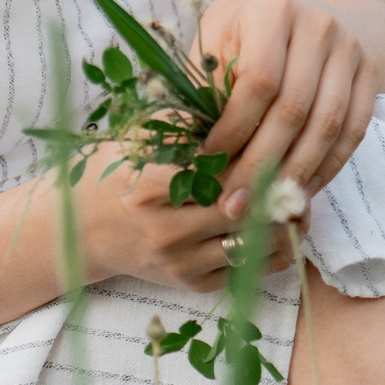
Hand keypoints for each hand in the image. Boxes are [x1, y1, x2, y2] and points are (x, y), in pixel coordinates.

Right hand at [72, 143, 295, 291]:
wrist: (85, 229)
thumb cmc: (119, 172)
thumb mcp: (142, 139)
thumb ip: (188, 123)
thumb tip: (245, 98)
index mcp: (149, 190)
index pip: (216, 172)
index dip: (252, 154)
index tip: (274, 134)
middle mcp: (165, 233)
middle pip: (241, 209)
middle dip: (276, 186)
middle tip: (300, 162)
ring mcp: (180, 265)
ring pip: (253, 244)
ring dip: (284, 219)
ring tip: (299, 192)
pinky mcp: (193, 286)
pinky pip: (250, 270)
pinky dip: (275, 246)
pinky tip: (285, 221)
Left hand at [198, 0, 379, 213]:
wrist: (307, 13)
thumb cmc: (243, 34)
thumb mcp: (217, 43)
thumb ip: (206, 90)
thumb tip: (193, 157)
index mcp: (271, 9)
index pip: (258, 81)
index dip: (233, 129)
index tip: (208, 163)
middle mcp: (318, 22)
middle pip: (293, 108)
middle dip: (260, 165)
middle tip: (233, 205)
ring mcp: (350, 47)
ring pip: (327, 124)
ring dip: (295, 174)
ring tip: (265, 208)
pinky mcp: (370, 72)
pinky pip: (353, 130)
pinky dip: (328, 167)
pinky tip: (300, 191)